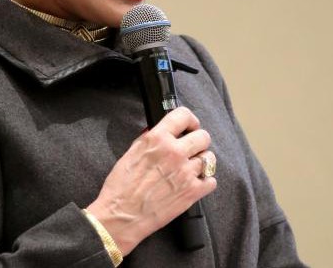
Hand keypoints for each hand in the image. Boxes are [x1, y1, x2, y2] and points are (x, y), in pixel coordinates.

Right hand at [86, 107, 216, 254]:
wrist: (121, 216)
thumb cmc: (121, 188)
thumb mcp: (131, 153)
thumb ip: (150, 139)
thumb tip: (161, 130)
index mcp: (157, 139)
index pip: (184, 115)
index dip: (190, 121)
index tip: (190, 127)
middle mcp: (175, 152)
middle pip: (203, 137)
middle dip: (198, 142)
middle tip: (191, 149)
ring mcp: (186, 172)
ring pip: (209, 158)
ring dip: (201, 162)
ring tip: (191, 169)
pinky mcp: (192, 192)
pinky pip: (211, 181)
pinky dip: (205, 182)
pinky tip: (194, 183)